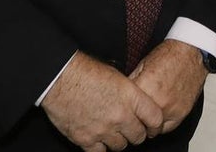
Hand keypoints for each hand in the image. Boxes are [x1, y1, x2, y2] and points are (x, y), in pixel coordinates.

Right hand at [42, 51, 163, 150]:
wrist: (60, 77)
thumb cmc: (86, 71)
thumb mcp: (117, 76)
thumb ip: (130, 95)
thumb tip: (136, 106)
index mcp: (131, 97)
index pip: (155, 119)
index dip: (155, 125)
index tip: (152, 127)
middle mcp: (120, 116)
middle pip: (138, 136)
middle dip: (136, 133)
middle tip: (130, 129)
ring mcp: (103, 129)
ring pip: (120, 146)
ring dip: (118, 140)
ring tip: (112, 131)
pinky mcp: (85, 138)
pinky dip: (100, 147)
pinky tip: (98, 138)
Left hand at [129, 39, 208, 133]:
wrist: (190, 53)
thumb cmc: (168, 56)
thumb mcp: (142, 65)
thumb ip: (132, 84)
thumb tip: (121, 95)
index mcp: (145, 88)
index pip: (126, 109)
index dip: (123, 110)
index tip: (123, 110)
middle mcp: (158, 101)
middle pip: (138, 123)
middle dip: (134, 120)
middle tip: (133, 115)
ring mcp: (171, 109)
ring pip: (152, 130)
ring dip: (148, 125)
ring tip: (146, 115)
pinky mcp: (182, 113)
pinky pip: (167, 128)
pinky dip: (162, 125)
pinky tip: (159, 115)